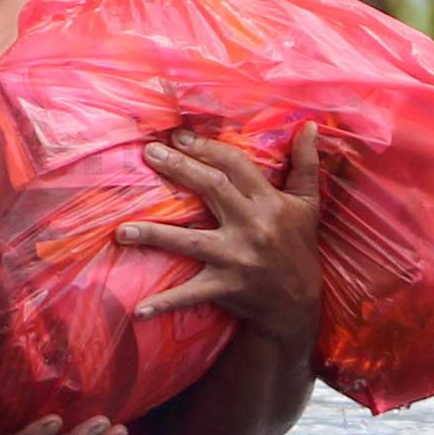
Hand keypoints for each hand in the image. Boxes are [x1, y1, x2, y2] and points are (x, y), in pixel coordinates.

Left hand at [119, 126, 326, 353]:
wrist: (298, 304)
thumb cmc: (298, 246)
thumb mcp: (308, 204)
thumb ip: (306, 164)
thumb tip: (312, 126)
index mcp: (269, 202)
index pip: (235, 166)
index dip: (207, 148)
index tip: (179, 135)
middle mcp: (252, 227)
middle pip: (211, 189)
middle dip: (179, 168)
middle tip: (148, 153)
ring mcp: (236, 258)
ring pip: (190, 242)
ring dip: (154, 235)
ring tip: (121, 230)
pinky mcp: (225, 287)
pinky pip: (190, 294)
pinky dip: (165, 302)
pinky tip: (138, 309)